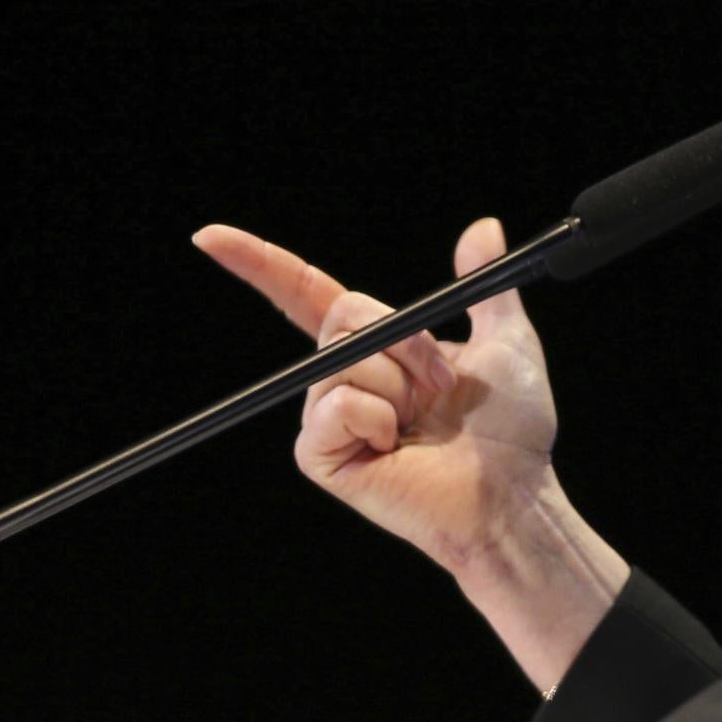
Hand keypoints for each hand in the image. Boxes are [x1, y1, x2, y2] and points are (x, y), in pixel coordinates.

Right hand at [191, 218, 559, 574]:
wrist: (512, 493)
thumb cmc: (511, 431)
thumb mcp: (507, 341)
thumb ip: (486, 284)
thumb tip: (483, 228)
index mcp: (379, 348)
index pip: (307, 294)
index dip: (260, 264)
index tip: (210, 238)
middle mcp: (344, 378)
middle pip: (342, 313)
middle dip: (406, 340)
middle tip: (440, 383)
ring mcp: (328, 416)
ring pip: (346, 357)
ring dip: (399, 383)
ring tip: (421, 421)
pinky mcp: (321, 454)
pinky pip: (337, 403)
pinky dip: (376, 416)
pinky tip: (396, 446)